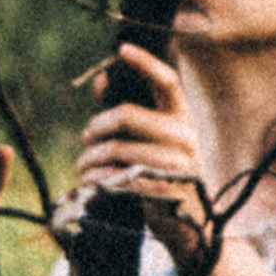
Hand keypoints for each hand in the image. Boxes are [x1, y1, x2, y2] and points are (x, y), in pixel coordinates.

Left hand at [74, 43, 211, 270]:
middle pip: (127, 116)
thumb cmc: (166, 175)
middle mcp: (184, 137)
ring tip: (84, 165)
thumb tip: (99, 80)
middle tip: (86, 137)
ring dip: (90, 158)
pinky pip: (118, 177)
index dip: (145, 63)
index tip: (122, 49)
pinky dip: (97, 179)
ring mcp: (176, 165)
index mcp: (183, 118)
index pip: (166, 82)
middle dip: (96, 126)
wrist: (191, 225)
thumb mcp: (154, 141)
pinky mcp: (163, 192)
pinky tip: (90, 182)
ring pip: (117, 149)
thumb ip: (128, 111)